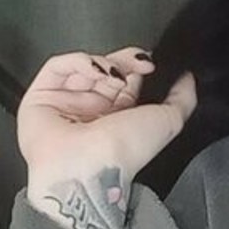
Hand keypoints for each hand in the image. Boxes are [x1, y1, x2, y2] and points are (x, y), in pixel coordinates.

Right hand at [18, 47, 195, 228]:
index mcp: (116, 118)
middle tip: (137, 63)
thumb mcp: (168, 122)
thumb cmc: (125, 151)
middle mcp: (90, 110)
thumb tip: (188, 77)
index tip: (151, 64)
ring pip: (84, 65)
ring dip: (103, 62)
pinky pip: (57, 66)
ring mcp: (65, 102)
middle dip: (123, 62)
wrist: (87, 167)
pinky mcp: (40, 96)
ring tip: (114, 73)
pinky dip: (78, 61)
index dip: (138, 67)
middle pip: (106, 69)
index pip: (126, 80)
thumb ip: (183, 99)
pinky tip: (94, 69)